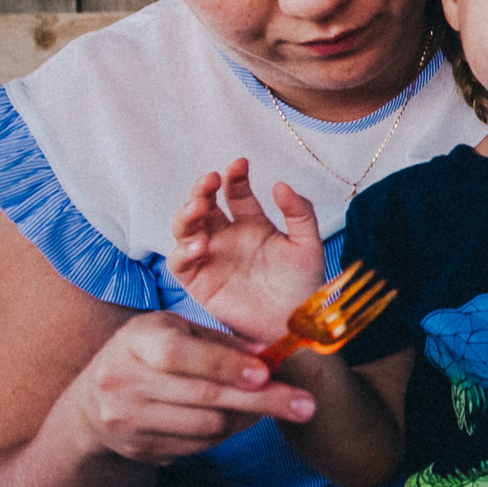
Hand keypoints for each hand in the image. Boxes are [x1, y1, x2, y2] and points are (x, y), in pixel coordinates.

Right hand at [69, 311, 315, 464]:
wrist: (93, 401)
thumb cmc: (149, 354)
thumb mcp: (177, 332)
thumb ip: (222, 342)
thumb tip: (270, 355)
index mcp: (135, 341)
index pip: (178, 354)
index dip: (224, 365)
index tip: (265, 374)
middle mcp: (123, 381)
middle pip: (202, 396)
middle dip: (261, 401)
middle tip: (306, 405)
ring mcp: (126, 419)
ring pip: (206, 426)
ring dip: (248, 418)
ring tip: (272, 406)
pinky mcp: (137, 449)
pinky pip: (197, 446)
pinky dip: (227, 433)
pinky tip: (239, 419)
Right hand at [168, 159, 326, 344]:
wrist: (294, 322)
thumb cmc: (302, 284)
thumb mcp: (307, 244)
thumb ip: (299, 213)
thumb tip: (280, 185)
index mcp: (251, 223)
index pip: (235, 192)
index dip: (235, 176)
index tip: (240, 164)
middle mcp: (225, 236)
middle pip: (203, 204)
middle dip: (202, 189)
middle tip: (210, 179)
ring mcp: (209, 256)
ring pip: (184, 228)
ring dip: (186, 214)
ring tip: (199, 207)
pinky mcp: (198, 281)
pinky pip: (180, 262)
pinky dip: (183, 252)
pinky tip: (199, 245)